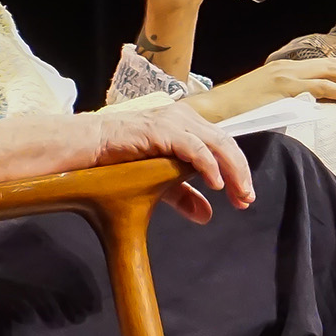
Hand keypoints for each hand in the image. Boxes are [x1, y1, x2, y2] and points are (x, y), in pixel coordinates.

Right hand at [86, 99, 253, 221]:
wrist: (88, 148)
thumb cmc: (120, 160)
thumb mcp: (159, 182)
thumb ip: (184, 195)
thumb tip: (206, 215)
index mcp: (188, 126)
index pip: (223, 146)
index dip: (238, 171)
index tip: (244, 198)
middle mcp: (185, 119)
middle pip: (226, 144)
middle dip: (241, 173)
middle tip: (247, 199)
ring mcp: (174, 122)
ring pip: (216, 143)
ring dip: (232, 170)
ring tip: (239, 193)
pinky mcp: (161, 130)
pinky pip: (193, 147)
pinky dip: (208, 165)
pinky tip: (216, 184)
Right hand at [187, 56, 335, 122]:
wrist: (212, 111)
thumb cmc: (235, 112)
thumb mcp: (265, 102)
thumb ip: (286, 101)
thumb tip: (305, 109)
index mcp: (284, 70)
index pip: (323, 66)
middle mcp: (287, 68)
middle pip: (332, 66)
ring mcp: (286, 76)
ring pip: (331, 74)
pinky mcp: (284, 89)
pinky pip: (320, 88)